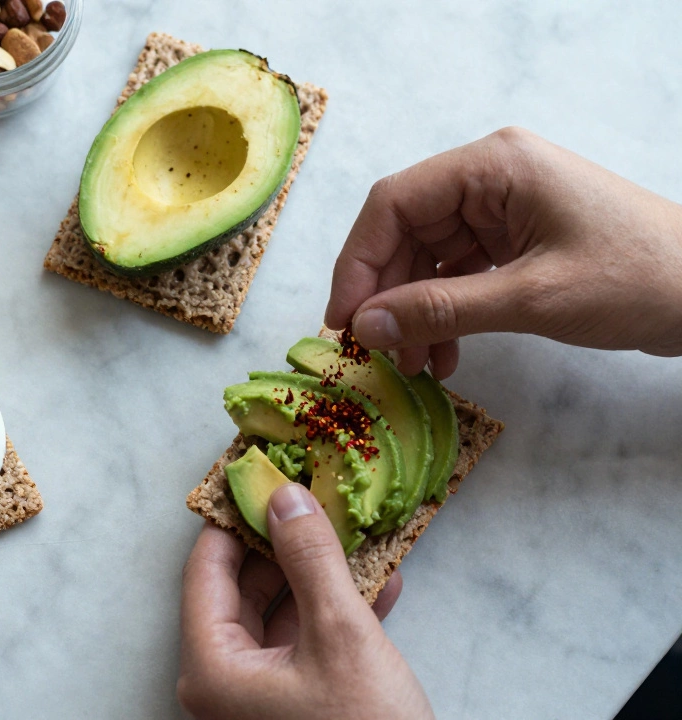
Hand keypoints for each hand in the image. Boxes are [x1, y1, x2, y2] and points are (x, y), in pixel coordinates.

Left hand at [178, 483, 431, 719]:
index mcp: (211, 666)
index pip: (206, 569)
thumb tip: (286, 498)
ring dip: (319, 575)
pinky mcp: (294, 707)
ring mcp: (256, 698)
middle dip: (283, 542)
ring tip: (353, 531)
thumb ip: (310, 560)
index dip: (233, 517)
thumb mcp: (340, 635)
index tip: (259, 473)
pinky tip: (380, 581)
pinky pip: (306, 644)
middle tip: (312, 496)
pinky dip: (338, 612)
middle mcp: (222, 682)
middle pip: (241, 588)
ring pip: (280, 614)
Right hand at [325, 127, 681, 376]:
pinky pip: (458, 273)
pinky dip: (444, 314)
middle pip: (406, 232)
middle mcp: (492, 178)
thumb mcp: (531, 298)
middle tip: (374, 350)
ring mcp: (504, 208)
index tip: (343, 319)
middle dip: (388, 295)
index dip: (359, 262)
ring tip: (414, 365)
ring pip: (428, 258)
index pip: (395, 203)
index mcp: (494, 166)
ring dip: (415, 313)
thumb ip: (440, 310)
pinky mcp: (517, 239)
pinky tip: (443, 355)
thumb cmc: (638, 278)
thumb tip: (365, 326)